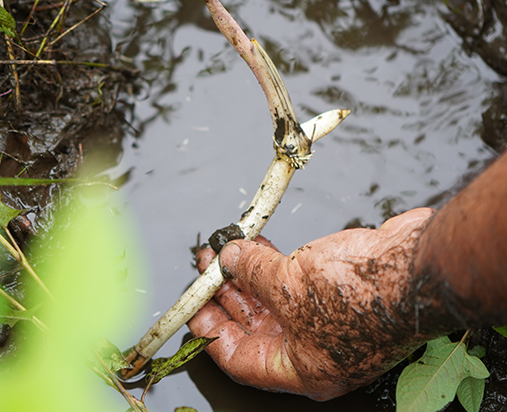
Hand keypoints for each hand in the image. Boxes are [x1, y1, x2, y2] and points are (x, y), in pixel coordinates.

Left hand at [188, 208, 435, 400]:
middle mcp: (314, 349)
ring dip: (245, 272)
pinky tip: (253, 242)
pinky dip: (270, 261)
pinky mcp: (336, 288)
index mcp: (302, 368)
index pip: (240, 359)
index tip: (193, 307)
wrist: (418, 266)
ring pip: (273, 298)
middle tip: (205, 267)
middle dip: (226, 293)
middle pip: (255, 325)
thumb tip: (228, 258)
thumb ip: (251, 272)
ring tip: (221, 248)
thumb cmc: (363, 295)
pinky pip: (292, 278)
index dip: (211, 332)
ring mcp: (326, 318)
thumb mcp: (289, 285)